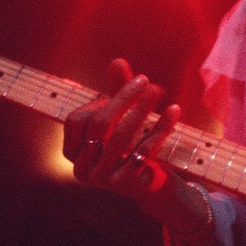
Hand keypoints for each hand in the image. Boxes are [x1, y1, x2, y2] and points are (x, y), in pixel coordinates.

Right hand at [62, 58, 181, 206]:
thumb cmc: (129, 145)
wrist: (150, 185)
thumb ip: (115, 90)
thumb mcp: (120, 118)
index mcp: (72, 153)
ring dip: (141, 109)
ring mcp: (103, 179)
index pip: (75, 120)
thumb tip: (117, 61)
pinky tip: (173, 110)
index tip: (117, 92)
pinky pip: (145, 150)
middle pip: (98, 125)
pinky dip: (160, 128)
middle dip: (122, 98)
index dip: (96, 103)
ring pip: (121, 136)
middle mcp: (83, 169)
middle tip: (144, 79)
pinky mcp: (128, 184)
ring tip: (156, 89)